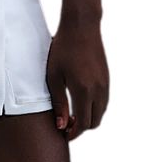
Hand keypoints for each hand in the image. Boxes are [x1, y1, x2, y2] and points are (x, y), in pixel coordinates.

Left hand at [46, 19, 108, 139]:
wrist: (81, 27)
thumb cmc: (62, 49)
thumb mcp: (54, 76)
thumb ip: (58, 102)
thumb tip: (61, 125)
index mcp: (83, 91)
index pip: (83, 123)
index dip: (73, 133)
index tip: (63, 134)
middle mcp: (98, 90)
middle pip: (94, 122)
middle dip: (81, 128)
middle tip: (66, 125)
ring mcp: (105, 84)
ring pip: (101, 112)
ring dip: (89, 118)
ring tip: (72, 114)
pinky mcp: (107, 78)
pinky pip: (103, 101)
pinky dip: (94, 107)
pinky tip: (81, 101)